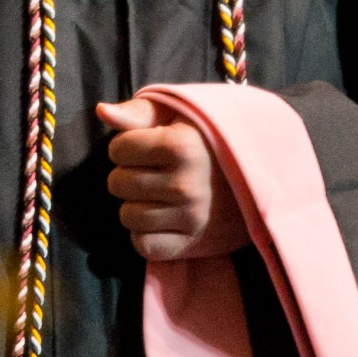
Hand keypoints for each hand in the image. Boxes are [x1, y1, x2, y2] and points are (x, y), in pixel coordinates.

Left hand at [95, 98, 248, 261]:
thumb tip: (102, 111)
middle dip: (127, 175)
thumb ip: (138, 112)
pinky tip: (160, 219)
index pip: (118, 149)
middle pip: (118, 183)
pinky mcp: (192, 244)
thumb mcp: (179, 115)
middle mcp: (186, 184)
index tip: (146, 147)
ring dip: (135, 205)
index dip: (125, 146)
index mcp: (182, 146)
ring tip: (157, 194)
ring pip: (127, 216)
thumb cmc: (208, 141)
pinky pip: (144, 245)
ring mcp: (190, 217)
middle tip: (152, 172)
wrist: (255, 178)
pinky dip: (144, 234)